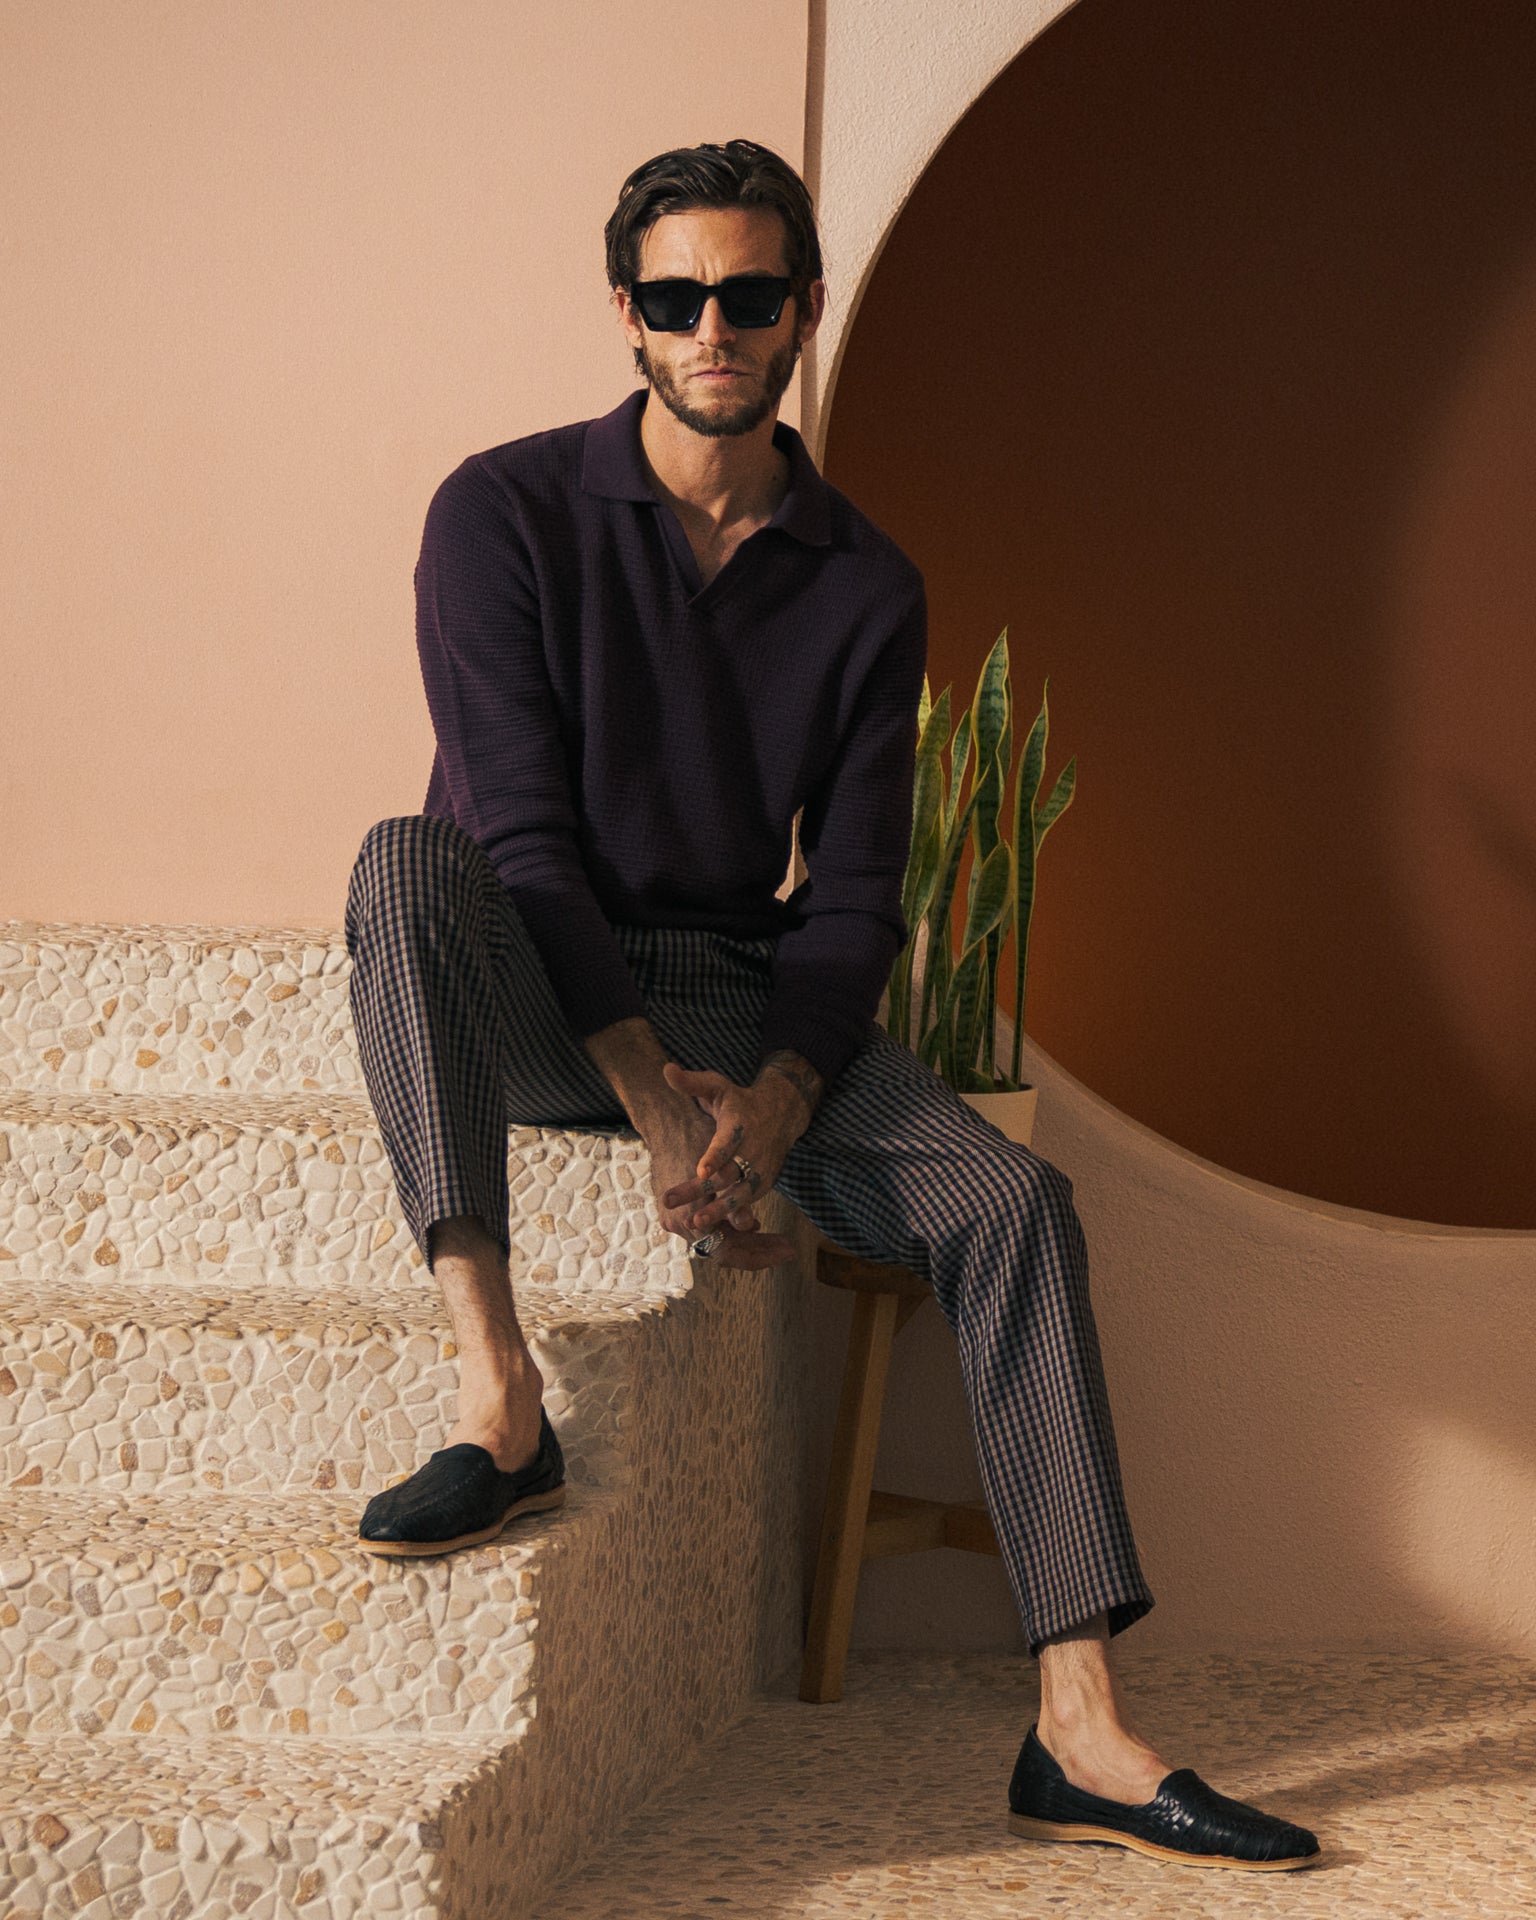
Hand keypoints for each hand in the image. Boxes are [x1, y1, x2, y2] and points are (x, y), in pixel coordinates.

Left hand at [652, 1061, 803, 1265]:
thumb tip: (667, 1070)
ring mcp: (759, 1170)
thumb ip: (692, 1083)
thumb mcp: (717, 1086)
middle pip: (727, 1174)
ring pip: (739, 1195)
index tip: (700, 1171)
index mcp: (739, 1126)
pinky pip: (746, 1204)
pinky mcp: (763, 1184)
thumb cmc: (739, 1101)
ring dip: (717, 1211)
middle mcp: (752, 1150)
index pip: (727, 1143)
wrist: (781, 1113)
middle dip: (700, 1191)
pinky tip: (711, 1231)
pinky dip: (731, 1218)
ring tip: (693, 1222)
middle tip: (671, 1201)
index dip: (715, 1157)